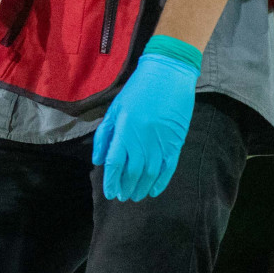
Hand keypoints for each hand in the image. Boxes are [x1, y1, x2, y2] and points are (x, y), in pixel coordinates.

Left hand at [92, 50, 198, 200]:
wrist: (168, 75)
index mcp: (124, 130)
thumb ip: (105, 135)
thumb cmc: (138, 90)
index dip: (111, 180)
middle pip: (132, 172)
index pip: (115, 163)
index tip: (109, 192)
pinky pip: (168, 168)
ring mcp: (160, 143)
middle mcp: (142, 140)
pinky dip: (161, 182)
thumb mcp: (115, 108)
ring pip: (150, 173)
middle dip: (125, 187)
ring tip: (135, 196)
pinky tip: (153, 190)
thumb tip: (98, 160)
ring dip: (141, 187)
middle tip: (122, 197)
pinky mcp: (175, 143)